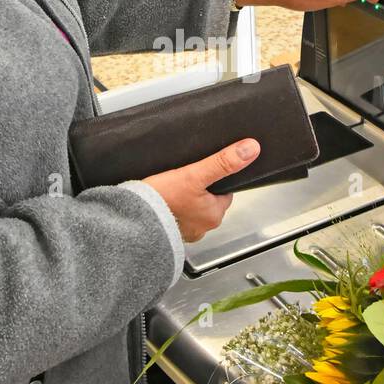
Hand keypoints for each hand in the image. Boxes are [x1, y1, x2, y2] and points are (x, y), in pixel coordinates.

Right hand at [142, 138, 260, 242]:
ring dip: (184, 201)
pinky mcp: (168, 234)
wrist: (132, 220)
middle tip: (183, 178)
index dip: (215, 181)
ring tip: (171, 189)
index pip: (224, 193)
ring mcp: (185, 233)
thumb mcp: (194, 174)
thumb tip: (250, 149)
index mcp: (213, 215)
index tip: (204, 173)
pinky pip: (175, 219)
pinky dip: (171, 211)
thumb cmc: (162, 200)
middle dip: (198, 191)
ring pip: (192, 210)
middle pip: (208, 201)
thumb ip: (222, 162)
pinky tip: (162, 202)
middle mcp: (202, 228)